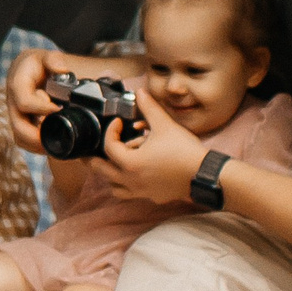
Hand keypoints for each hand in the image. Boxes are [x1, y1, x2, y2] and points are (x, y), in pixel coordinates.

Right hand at [5, 48, 78, 151]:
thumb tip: (61, 68)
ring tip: (57, 144)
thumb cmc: (41, 64)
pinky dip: (36, 146)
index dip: (41, 108)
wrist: (33, 71)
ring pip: (20, 137)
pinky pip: (24, 140)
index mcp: (17, 83)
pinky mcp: (20, 124)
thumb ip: (54, 59)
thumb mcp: (48, 57)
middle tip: (59, 137)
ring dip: (37, 144)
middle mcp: (12, 101)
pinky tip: (51, 144)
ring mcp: (15, 115)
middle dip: (37, 136)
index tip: (58, 109)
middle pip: (18, 127)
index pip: (24, 101)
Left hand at [97, 86, 208, 205]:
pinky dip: (127, 185)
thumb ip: (149, 108)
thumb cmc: (185, 151)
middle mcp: (131, 180)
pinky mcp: (152, 197)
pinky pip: (131, 194)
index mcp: (130, 163)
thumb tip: (140, 93)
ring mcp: (141, 191)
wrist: (204, 174)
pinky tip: (135, 174)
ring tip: (112, 164)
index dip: (110, 131)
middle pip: (101, 171)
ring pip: (114, 187)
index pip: (109, 147)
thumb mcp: (165, 125)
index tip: (118, 123)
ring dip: (110, 175)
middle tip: (87, 153)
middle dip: (93, 159)